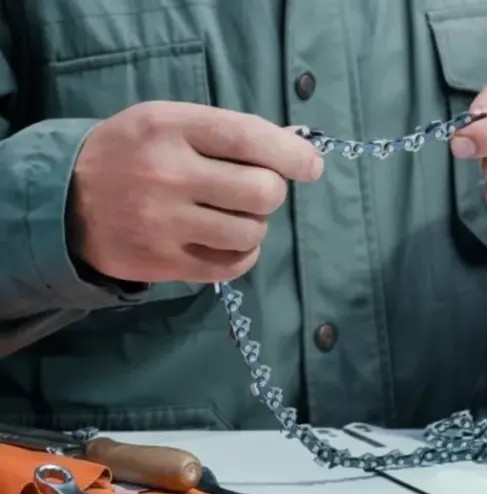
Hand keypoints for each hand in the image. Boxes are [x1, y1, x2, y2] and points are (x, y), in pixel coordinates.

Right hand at [70, 101, 322, 283]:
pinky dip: (243, 254)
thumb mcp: (170, 122)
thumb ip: (228, 132)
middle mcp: (167, 175)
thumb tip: (295, 145)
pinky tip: (227, 241)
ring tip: (233, 214)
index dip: (291, 153)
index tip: (311, 165)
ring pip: (252, 231)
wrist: (62, 201)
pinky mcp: (162, 263)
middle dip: (272, 191)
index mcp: (170, 128)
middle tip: (256, 190)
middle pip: (261, 191)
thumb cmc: (131, 153)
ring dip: (255, 224)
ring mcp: (163, 223)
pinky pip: (232, 265)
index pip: (248, 138)